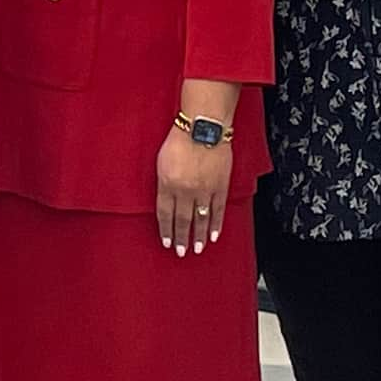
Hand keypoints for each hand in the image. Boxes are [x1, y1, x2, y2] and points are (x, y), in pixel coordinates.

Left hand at [156, 125, 230, 257]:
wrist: (203, 128)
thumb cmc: (179, 140)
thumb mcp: (161, 161)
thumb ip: (162, 183)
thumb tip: (164, 200)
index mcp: (167, 184)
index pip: (164, 214)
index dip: (166, 229)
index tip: (166, 242)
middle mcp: (185, 190)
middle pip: (182, 220)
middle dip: (181, 238)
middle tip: (181, 252)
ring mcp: (204, 190)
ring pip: (200, 219)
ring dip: (198, 236)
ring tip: (197, 249)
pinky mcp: (220, 187)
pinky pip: (217, 210)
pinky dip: (216, 225)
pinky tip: (213, 235)